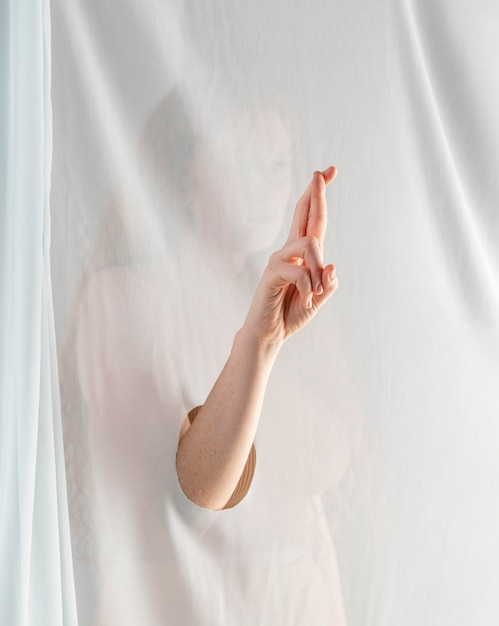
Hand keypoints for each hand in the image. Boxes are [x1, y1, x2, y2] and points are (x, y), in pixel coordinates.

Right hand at [242, 166, 338, 347]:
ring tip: (315, 294)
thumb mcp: (318, 299)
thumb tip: (332, 265)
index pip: (313, 220)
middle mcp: (290, 252)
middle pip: (304, 214)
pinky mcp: (272, 272)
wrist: (270, 334)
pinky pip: (300, 270)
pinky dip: (308, 288)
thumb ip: (327, 284)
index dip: (320, 196)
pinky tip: (305, 301)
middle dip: (315, 193)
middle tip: (322, 172)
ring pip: (310, 244)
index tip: (329, 171)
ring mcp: (279, 260)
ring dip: (318, 270)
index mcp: (303, 256)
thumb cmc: (291, 314)